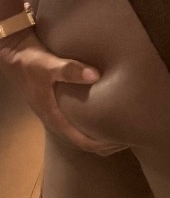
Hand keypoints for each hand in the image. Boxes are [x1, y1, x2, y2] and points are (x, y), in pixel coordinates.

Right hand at [0, 32, 123, 155]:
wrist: (13, 52)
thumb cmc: (29, 61)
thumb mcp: (48, 65)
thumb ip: (69, 69)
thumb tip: (95, 76)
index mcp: (53, 116)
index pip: (80, 141)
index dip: (101, 144)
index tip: (121, 142)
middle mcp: (53, 118)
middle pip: (81, 140)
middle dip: (103, 144)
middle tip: (126, 138)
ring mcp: (54, 110)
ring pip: (78, 131)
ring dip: (97, 133)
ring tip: (118, 129)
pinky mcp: (55, 101)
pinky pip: (76, 120)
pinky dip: (90, 122)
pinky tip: (102, 113)